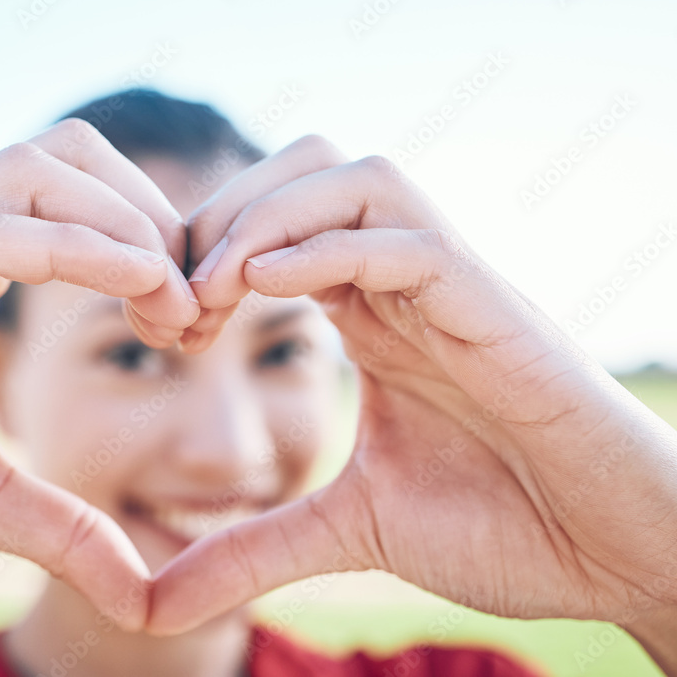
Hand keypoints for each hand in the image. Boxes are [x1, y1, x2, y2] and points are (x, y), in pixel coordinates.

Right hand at [0, 119, 198, 628]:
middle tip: (192, 311)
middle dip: (154, 217)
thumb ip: (62, 528)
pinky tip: (137, 284)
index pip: (79, 201)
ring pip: (34, 170)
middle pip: (69, 156)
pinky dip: (75, 245)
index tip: (194, 328)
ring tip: (170, 305)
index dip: (155, 247)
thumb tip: (142, 592)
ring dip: (126, 223)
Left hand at [150, 137, 676, 647]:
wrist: (616, 557)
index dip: (201, 256)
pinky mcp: (494, 312)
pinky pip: (410, 241)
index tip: (162, 329)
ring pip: (357, 177)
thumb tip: (155, 603)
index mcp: (369, 314)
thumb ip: (254, 548)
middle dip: (222, 217)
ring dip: (267, 218)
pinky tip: (266, 288)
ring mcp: (453, 289)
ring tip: (217, 293)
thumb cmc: (503, 526)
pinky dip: (330, 248)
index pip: (272, 226)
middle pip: (304, 168)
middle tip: (180, 307)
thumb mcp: (347, 530)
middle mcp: (405, 284)